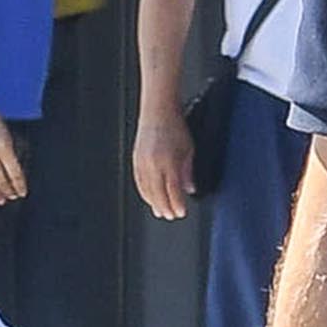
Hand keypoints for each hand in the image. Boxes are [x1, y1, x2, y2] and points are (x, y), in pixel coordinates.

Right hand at [130, 107, 203, 223]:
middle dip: (165, 207)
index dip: (176, 204)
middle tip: (171, 216)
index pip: (172, 190)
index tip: (181, 212)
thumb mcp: (188, 149)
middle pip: (158, 193)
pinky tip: (150, 197)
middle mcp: (153, 163)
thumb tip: (190, 189)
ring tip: (160, 211)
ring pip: (146, 189)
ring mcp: (142, 162)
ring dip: (153, 202)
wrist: (157, 110)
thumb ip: (188, 171)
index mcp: (168, 161)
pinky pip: (139, 181)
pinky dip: (144, 192)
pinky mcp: (136, 159)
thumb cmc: (175, 126)